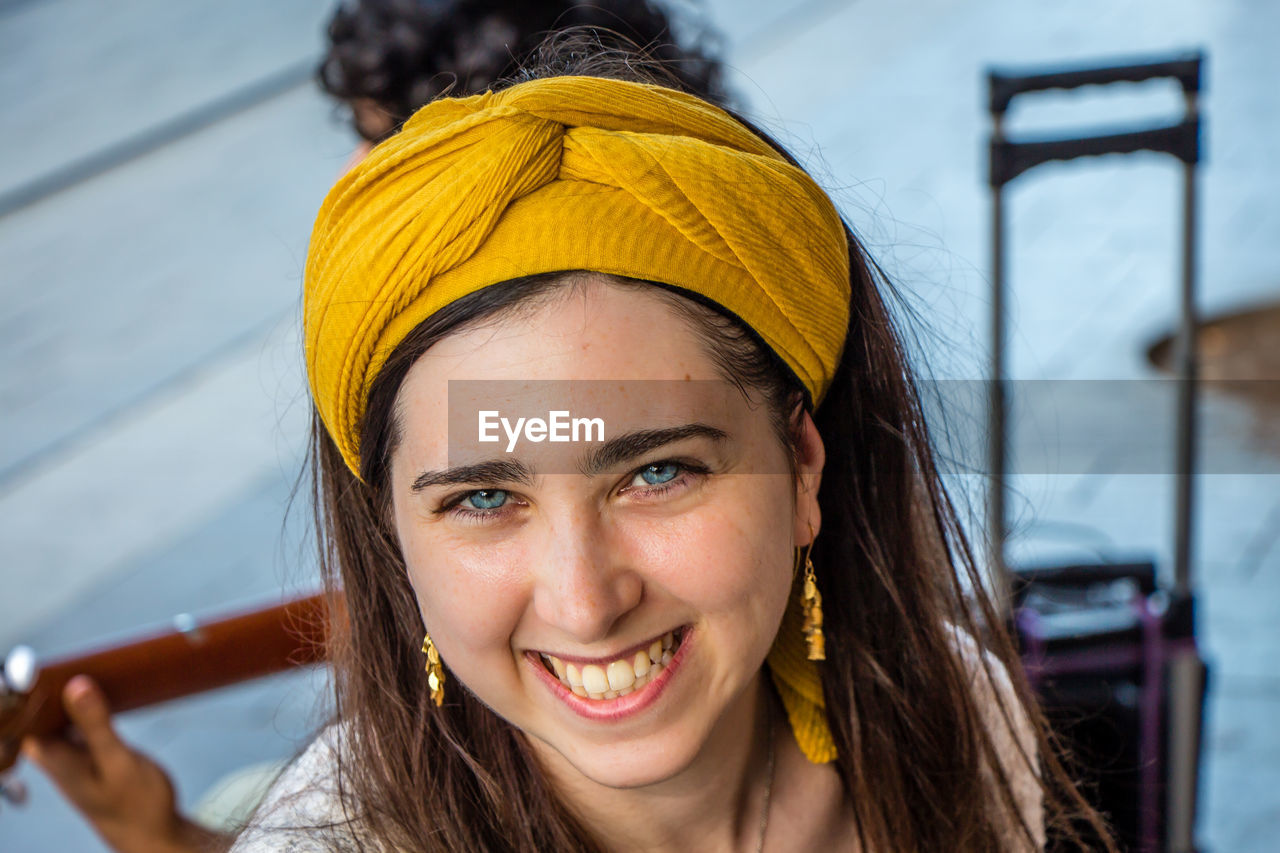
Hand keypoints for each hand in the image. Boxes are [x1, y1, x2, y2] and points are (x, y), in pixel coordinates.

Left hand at [20, 675, 230, 852]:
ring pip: (57, 714)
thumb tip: (75, 686)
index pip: (24, 717)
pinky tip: (95, 690)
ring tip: (84, 667)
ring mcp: (70, 753)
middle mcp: (55, 755)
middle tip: (69, 660)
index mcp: (52, 758)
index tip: (40, 664)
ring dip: (66, 693)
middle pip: (38, 712)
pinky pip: (75, 720)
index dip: (26, 690)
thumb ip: (96, 724)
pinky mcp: (87, 751)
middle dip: (48, 685)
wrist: (152, 832)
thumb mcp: (119, 762)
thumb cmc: (136, 805)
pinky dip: (82, 704)